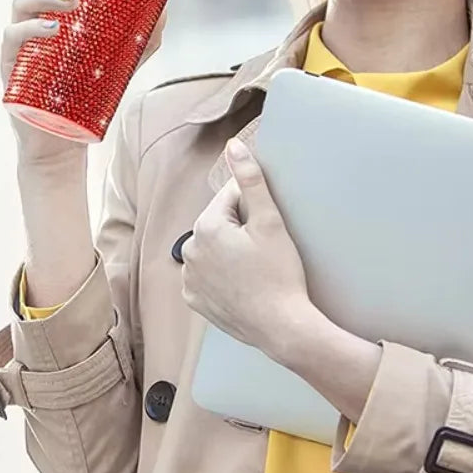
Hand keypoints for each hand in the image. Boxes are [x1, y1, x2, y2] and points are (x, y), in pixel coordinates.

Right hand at [3, 0, 166, 166]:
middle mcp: (30, 18)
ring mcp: (18, 41)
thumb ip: (141, 34)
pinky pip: (13, 40)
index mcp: (50, 9)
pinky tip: (50, 28)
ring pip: (20, 4)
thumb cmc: (85, 92)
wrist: (61, 137)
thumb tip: (166, 6)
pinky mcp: (10, 66)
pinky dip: (30, 30)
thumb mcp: (119, 59)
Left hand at [181, 138, 312, 361]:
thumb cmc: (279, 274)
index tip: (269, 228)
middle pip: (220, 224)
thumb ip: (250, 180)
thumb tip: (233, 145)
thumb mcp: (270, 222)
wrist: (282, 326)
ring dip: (229, 251)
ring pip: (212, 250)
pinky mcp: (195, 301)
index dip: (255, 208)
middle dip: (240, 229)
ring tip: (256, 268)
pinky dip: (221, 276)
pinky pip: (207, 276)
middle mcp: (190, 251)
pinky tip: (242, 283)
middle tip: (266, 250)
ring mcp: (190, 279)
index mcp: (206, 227)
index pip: (230, 199)